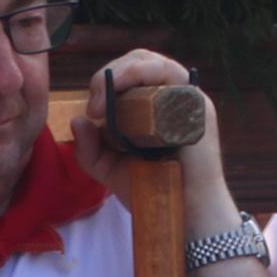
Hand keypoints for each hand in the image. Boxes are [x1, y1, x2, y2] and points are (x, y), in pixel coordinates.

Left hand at [72, 52, 225, 216]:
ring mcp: (188, 100)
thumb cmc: (150, 189)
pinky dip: (148, 80)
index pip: (129, 72)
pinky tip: (130, 101)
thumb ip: (90, 149)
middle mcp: (172, 97)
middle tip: (95, 106)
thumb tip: (78, 121)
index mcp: (153, 105)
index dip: (104, 80)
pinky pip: (175, 79)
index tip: (91, 110)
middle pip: (141, 61)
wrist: (182, 216)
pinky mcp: (198, 108)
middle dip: (111, 74)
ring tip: (105, 100)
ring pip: (157, 64)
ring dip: (126, 74)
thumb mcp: (110, 169)